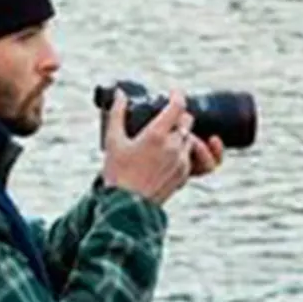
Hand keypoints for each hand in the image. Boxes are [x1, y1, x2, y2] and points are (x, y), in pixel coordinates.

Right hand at [102, 89, 221, 204]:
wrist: (127, 207)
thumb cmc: (117, 174)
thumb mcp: (113, 142)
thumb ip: (117, 113)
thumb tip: (120, 94)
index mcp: (157, 135)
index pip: (178, 106)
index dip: (177, 96)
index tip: (173, 94)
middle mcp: (173, 147)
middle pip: (187, 121)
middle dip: (179, 117)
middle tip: (167, 118)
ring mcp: (181, 162)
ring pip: (190, 139)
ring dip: (181, 135)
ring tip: (165, 139)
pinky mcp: (183, 175)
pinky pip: (188, 157)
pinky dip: (181, 153)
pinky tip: (166, 156)